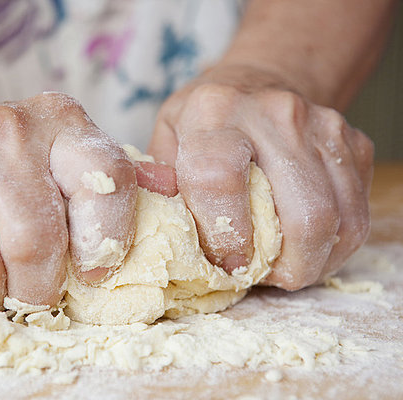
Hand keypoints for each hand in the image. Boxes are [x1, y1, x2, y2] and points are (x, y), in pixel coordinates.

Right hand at [0, 92, 174, 308]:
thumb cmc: (9, 165)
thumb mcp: (68, 160)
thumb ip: (114, 187)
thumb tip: (174, 210)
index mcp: (66, 125)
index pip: (107, 187)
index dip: (105, 246)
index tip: (94, 275)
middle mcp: (10, 130)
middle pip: (35, 243)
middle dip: (36, 290)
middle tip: (31, 294)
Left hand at [149, 65, 372, 289]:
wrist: (259, 81)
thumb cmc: (204, 120)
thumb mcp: (167, 138)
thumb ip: (163, 184)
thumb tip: (164, 238)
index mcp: (214, 112)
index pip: (220, 181)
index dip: (224, 237)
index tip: (224, 263)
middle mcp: (275, 114)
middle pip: (301, 213)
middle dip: (284, 266)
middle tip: (261, 275)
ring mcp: (323, 126)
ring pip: (337, 220)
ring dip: (311, 262)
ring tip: (282, 267)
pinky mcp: (354, 143)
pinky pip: (357, 215)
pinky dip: (333, 247)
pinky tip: (305, 248)